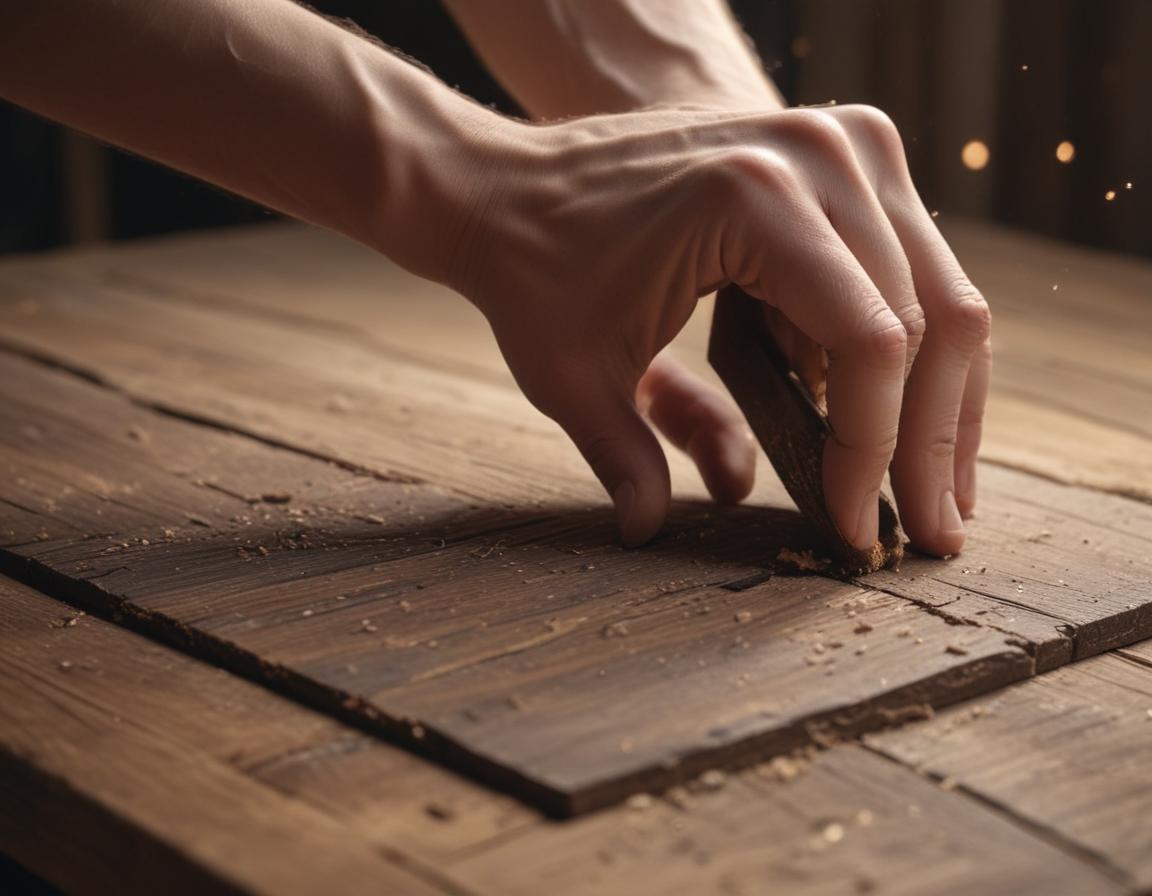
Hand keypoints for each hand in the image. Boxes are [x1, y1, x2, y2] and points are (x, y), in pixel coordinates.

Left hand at [439, 105, 990, 554]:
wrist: (516, 179)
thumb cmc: (537, 268)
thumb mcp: (570, 374)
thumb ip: (622, 455)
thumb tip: (652, 528)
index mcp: (754, 198)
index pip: (870, 343)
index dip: (872, 451)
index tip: (854, 527)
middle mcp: (820, 154)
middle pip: (931, 319)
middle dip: (931, 443)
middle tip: (933, 532)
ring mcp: (842, 142)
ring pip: (943, 293)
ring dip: (946, 400)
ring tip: (941, 489)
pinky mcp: (845, 154)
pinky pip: (913, 266)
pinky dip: (914, 348)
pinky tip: (903, 421)